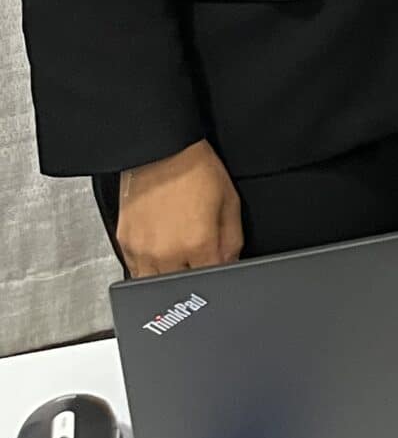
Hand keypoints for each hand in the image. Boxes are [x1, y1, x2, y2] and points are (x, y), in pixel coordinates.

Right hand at [117, 140, 242, 275]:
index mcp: (197, 244)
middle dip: (194, 277)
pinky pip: (135, 271)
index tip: (218, 267)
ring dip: (170, 277)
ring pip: (155, 285)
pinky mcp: (124, 245)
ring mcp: (141, 252)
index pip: (210, 280)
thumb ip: (232, 240)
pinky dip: (149, 268)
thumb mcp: (229, 202)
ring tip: (179, 252)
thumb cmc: (196, 169)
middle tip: (199, 257)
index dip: (218, 275)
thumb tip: (230, 263)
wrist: (161, 151)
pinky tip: (160, 249)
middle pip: (182, 287)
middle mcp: (166, 254)